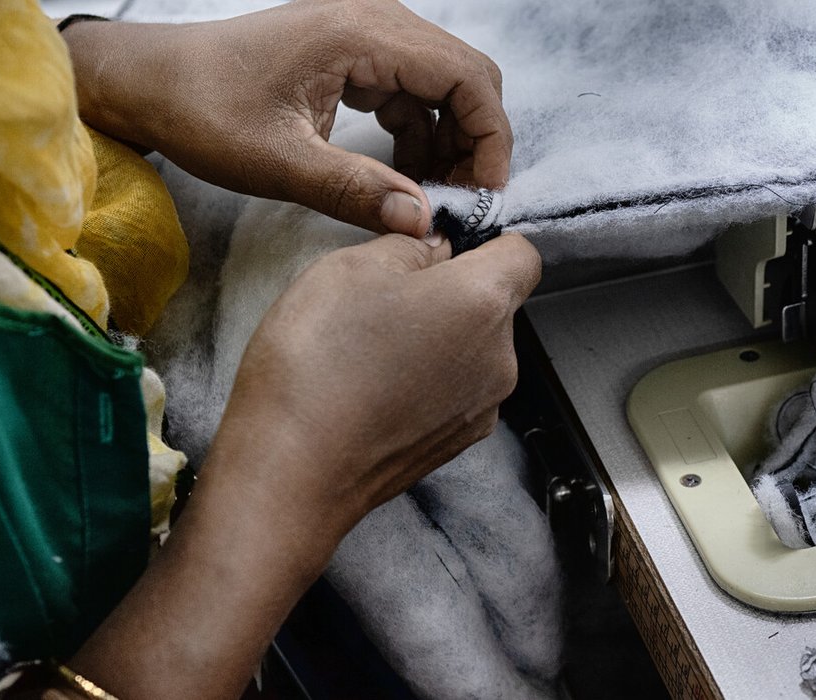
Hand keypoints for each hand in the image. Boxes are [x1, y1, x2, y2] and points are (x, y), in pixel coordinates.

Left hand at [65, 0, 512, 237]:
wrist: (151, 82)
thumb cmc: (201, 109)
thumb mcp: (277, 161)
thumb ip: (355, 190)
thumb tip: (423, 221)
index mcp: (361, 34)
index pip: (467, 77)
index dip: (489, 139)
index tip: (482, 195)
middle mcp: (374, 22)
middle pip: (466, 77)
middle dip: (475, 143)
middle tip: (461, 203)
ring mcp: (366, 34)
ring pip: (444, 85)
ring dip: (448, 143)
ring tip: (429, 199)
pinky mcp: (355, 54)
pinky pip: (413, 91)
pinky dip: (420, 134)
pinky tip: (401, 177)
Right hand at [71, 233, 539, 699]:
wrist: (292, 472)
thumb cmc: (317, 363)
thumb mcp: (348, 267)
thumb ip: (406, 246)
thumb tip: (434, 250)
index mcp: (484, 302)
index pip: (523, 254)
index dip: (484, 242)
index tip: (440, 247)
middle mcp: (502, 358)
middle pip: (495, 304)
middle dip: (450, 292)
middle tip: (383, 299)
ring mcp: (483, 407)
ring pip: (473, 349)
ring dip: (436, 339)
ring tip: (369, 348)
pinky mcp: (457, 443)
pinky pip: (453, 391)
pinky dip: (424, 381)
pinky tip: (373, 386)